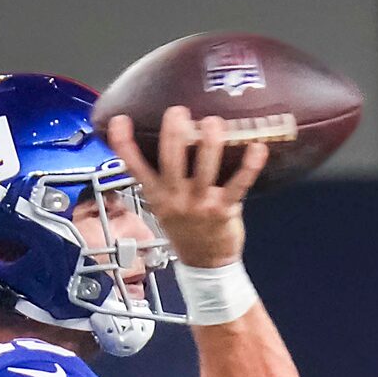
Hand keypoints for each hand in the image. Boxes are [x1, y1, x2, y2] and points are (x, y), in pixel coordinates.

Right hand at [105, 107, 266, 268]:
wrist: (205, 265)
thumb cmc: (187, 231)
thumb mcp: (164, 206)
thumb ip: (163, 178)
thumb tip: (169, 139)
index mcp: (158, 196)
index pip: (135, 167)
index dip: (124, 143)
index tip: (120, 120)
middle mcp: (176, 199)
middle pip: (170, 159)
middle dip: (174, 131)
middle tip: (179, 111)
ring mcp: (200, 205)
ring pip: (204, 168)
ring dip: (210, 142)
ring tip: (214, 123)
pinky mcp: (224, 210)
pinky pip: (238, 184)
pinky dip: (249, 166)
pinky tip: (257, 148)